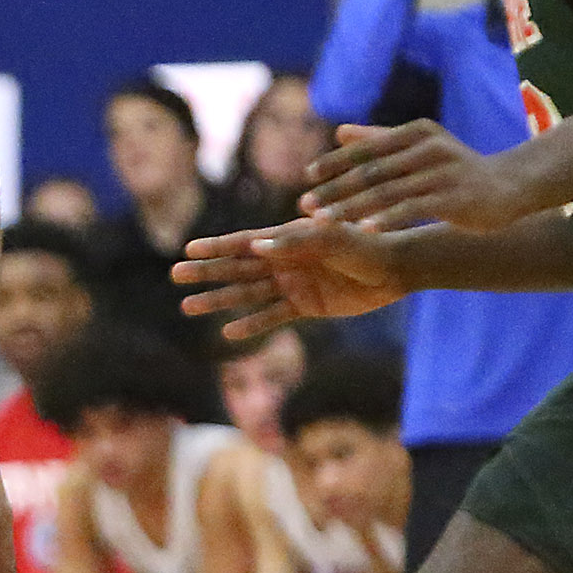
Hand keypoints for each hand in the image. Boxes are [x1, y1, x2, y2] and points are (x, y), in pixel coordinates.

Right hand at [174, 218, 405, 338]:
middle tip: (175, 276)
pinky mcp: (306, 305)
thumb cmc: (369, 245)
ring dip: (219, 300)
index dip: (216, 247)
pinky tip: (228, 333)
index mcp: (288, 239)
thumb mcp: (335, 239)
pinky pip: (273, 317)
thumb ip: (299, 242)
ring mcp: (293, 284)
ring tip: (188, 307)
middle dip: (207, 273)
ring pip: (248, 294)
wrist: (397, 268)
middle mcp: (285, 261)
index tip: (187, 249)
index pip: (245, 243)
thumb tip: (258, 247)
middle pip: (237, 268)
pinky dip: (252, 324)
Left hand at [302, 120, 539, 232]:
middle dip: (334, 189)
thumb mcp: (422, 148)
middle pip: (370, 170)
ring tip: (322, 223)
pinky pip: (412, 208)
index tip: (307, 178)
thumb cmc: (458, 169)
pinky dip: (386, 219)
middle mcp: (427, 147)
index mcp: (416, 132)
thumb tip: (338, 131)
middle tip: (304, 205)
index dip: (335, 163)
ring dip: (350, 208)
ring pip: (386, 191)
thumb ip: (380, 141)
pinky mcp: (454, 197)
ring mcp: (442, 171)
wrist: (512, 186)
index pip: (367, 148)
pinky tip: (364, 231)